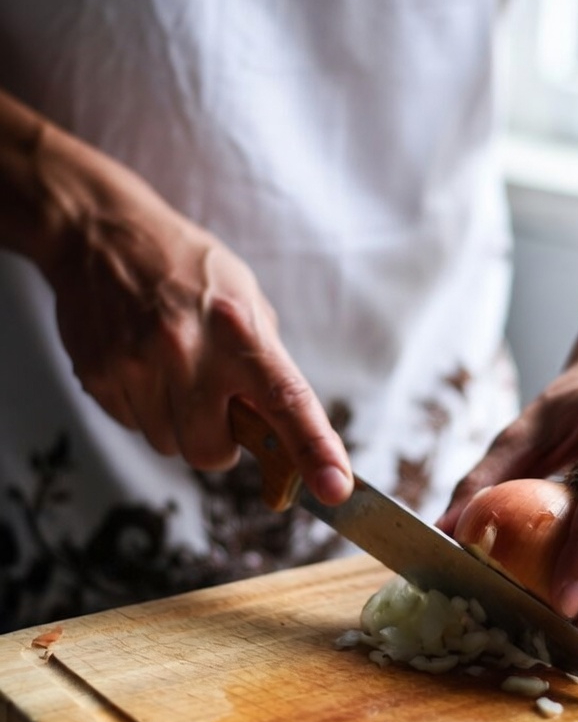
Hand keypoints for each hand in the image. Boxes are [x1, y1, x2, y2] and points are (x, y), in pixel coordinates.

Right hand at [40, 142, 351, 503]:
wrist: (102, 233)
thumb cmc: (187, 267)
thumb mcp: (246, 298)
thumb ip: (267, 364)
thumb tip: (286, 429)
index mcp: (239, 331)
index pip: (286, 399)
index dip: (313, 449)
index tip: (335, 487)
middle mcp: (188, 351)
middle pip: (210, 452)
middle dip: (217, 441)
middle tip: (213, 401)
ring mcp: (137, 366)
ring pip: (168, 445)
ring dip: (177, 423)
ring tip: (170, 369)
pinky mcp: (98, 376)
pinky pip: (131, 425)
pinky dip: (142, 407)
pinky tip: (140, 363)